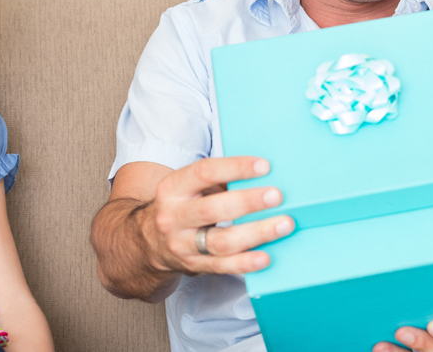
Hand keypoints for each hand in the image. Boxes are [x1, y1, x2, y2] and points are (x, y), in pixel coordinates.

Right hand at [144, 156, 294, 276]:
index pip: (204, 172)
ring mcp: (182, 245)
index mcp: (173, 188)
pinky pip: (222, 266)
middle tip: (277, 196)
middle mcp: (173, 217)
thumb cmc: (183, 205)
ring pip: (221, 242)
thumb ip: (220, 180)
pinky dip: (245, 263)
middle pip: (212, 209)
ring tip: (284, 224)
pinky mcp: (193, 266)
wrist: (149, 243)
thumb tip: (265, 173)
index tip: (264, 166)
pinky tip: (266, 257)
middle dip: (248, 202)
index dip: (235, 167)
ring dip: (256, 233)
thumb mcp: (190, 186)